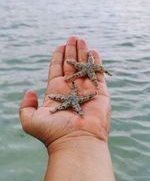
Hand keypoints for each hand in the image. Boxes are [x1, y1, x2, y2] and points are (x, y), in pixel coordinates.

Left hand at [19, 37, 110, 151]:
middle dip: (71, 51)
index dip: (58, 58)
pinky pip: (97, 74)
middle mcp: (71, 90)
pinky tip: (94, 51)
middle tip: (73, 38)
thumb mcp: (30, 120)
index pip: (57, 70)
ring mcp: (86, 91)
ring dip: (83, 53)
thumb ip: (26, 105)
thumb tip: (29, 90)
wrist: (76, 142)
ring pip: (84, 66)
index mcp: (56, 93)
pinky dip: (96, 62)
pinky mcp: (100, 93)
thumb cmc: (53, 133)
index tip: (60, 46)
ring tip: (82, 39)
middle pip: (71, 65)